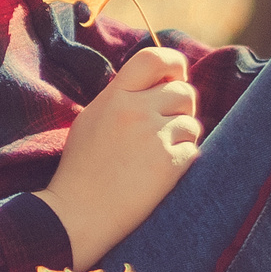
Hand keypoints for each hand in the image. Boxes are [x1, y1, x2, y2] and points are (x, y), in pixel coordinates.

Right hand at [36, 46, 200, 269]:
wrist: (78, 213)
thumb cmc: (82, 167)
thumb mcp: (92, 118)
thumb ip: (122, 97)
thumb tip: (158, 82)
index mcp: (116, 95)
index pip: (155, 58)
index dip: (174, 64)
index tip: (175, 77)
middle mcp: (136, 110)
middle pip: (184, 91)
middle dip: (182, 108)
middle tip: (166, 127)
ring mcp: (154, 136)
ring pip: (192, 123)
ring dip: (181, 137)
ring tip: (156, 155)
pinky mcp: (170, 164)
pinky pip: (192, 150)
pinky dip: (181, 161)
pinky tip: (159, 174)